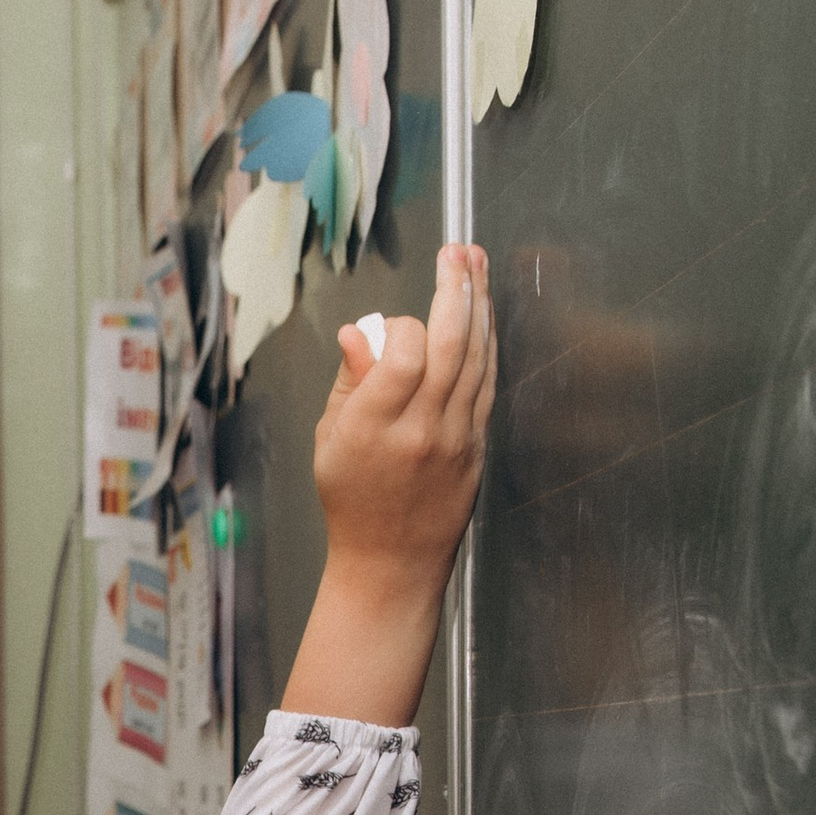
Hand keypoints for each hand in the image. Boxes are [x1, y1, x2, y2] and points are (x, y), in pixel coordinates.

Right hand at [283, 245, 495, 724]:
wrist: (390, 564)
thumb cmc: (352, 502)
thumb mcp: (328, 443)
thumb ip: (348, 383)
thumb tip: (358, 331)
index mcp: (374, 428)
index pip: (402, 352)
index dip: (399, 327)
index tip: (388, 332)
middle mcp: (421, 430)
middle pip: (449, 343)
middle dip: (456, 288)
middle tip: (458, 250)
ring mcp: (456, 439)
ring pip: (477, 357)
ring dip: (479, 305)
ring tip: (476, 264)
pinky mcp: (477, 446)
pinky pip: (487, 382)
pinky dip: (488, 343)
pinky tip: (484, 315)